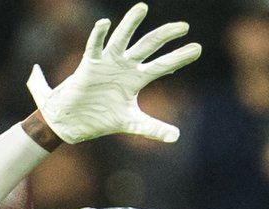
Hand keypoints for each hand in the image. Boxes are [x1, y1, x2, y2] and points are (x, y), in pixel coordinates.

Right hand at [28, 2, 200, 143]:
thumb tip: (177, 137)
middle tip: (184, 27)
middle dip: (165, 35)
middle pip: (148, 46)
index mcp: (135, 80)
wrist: (71, 124)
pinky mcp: (88, 65)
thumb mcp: (130, 123)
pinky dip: (98, 35)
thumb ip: (153, 128)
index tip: (197, 49)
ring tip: (142, 7)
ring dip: (131, 23)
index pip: (162, 66)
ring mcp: (106, 63)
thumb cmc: (99, 120)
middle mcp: (124, 67)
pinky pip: (94, 47)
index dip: (178, 57)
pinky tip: (104, 23)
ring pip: (121, 38)